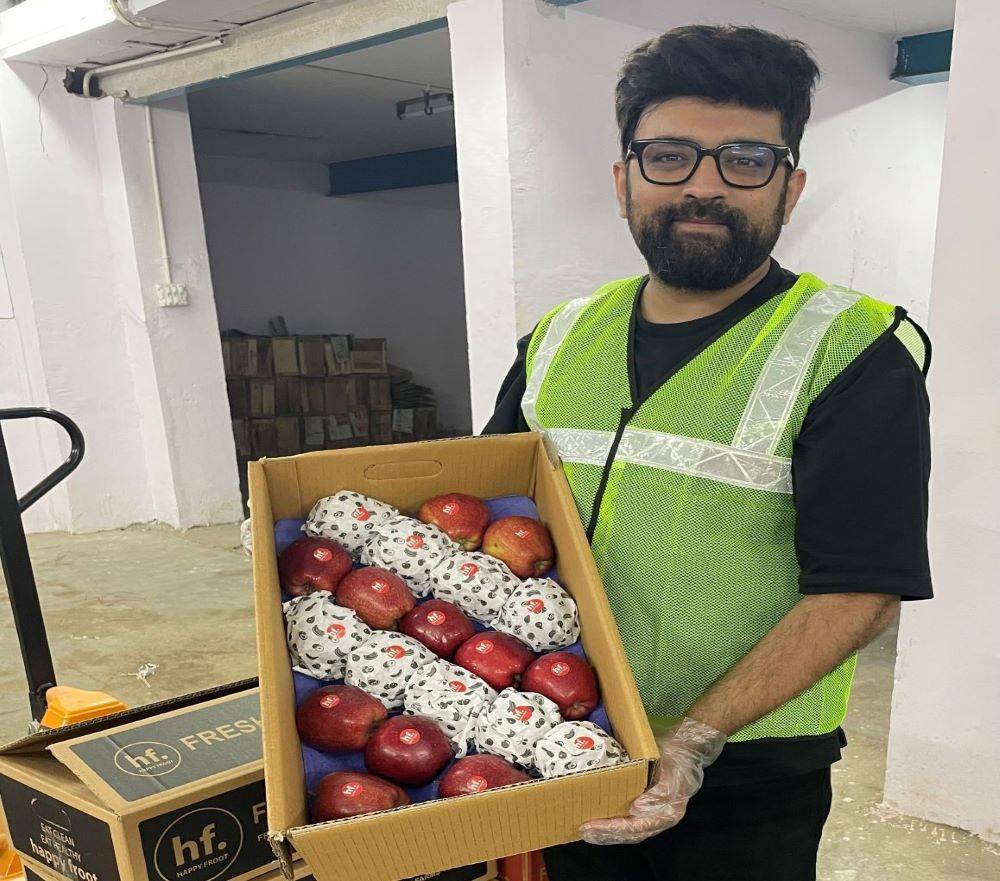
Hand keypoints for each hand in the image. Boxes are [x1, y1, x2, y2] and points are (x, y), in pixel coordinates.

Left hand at [578, 717, 725, 845]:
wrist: (687, 750)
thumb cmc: (679, 760)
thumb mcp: (672, 773)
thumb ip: (659, 794)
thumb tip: (637, 809)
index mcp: (668, 813)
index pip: (637, 828)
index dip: (615, 829)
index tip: (596, 825)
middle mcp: (659, 818)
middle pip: (630, 833)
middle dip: (606, 834)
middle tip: (584, 831)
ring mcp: (653, 814)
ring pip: (628, 831)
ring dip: (607, 832)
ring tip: (586, 831)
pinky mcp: (646, 807)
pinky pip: (628, 820)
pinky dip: (612, 822)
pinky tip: (598, 820)